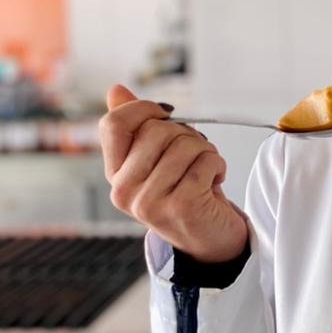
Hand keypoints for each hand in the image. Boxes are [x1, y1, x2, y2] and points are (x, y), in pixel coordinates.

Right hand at [100, 84, 248, 261]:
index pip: (113, 124)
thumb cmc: (185, 193)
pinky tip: (214, 181)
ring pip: (184, 144)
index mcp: (115, 175)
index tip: (166, 115)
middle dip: (186, 134)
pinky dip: (218, 164)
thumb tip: (115, 90)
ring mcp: (150, 201)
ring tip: (205, 171)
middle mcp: (125, 191)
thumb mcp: (157, 160)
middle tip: (194, 156)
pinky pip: (205, 161)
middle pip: (156, 130)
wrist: (210, 242)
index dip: (143, 109)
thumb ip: (136, 126)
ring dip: (205, 151)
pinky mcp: (181, 206)